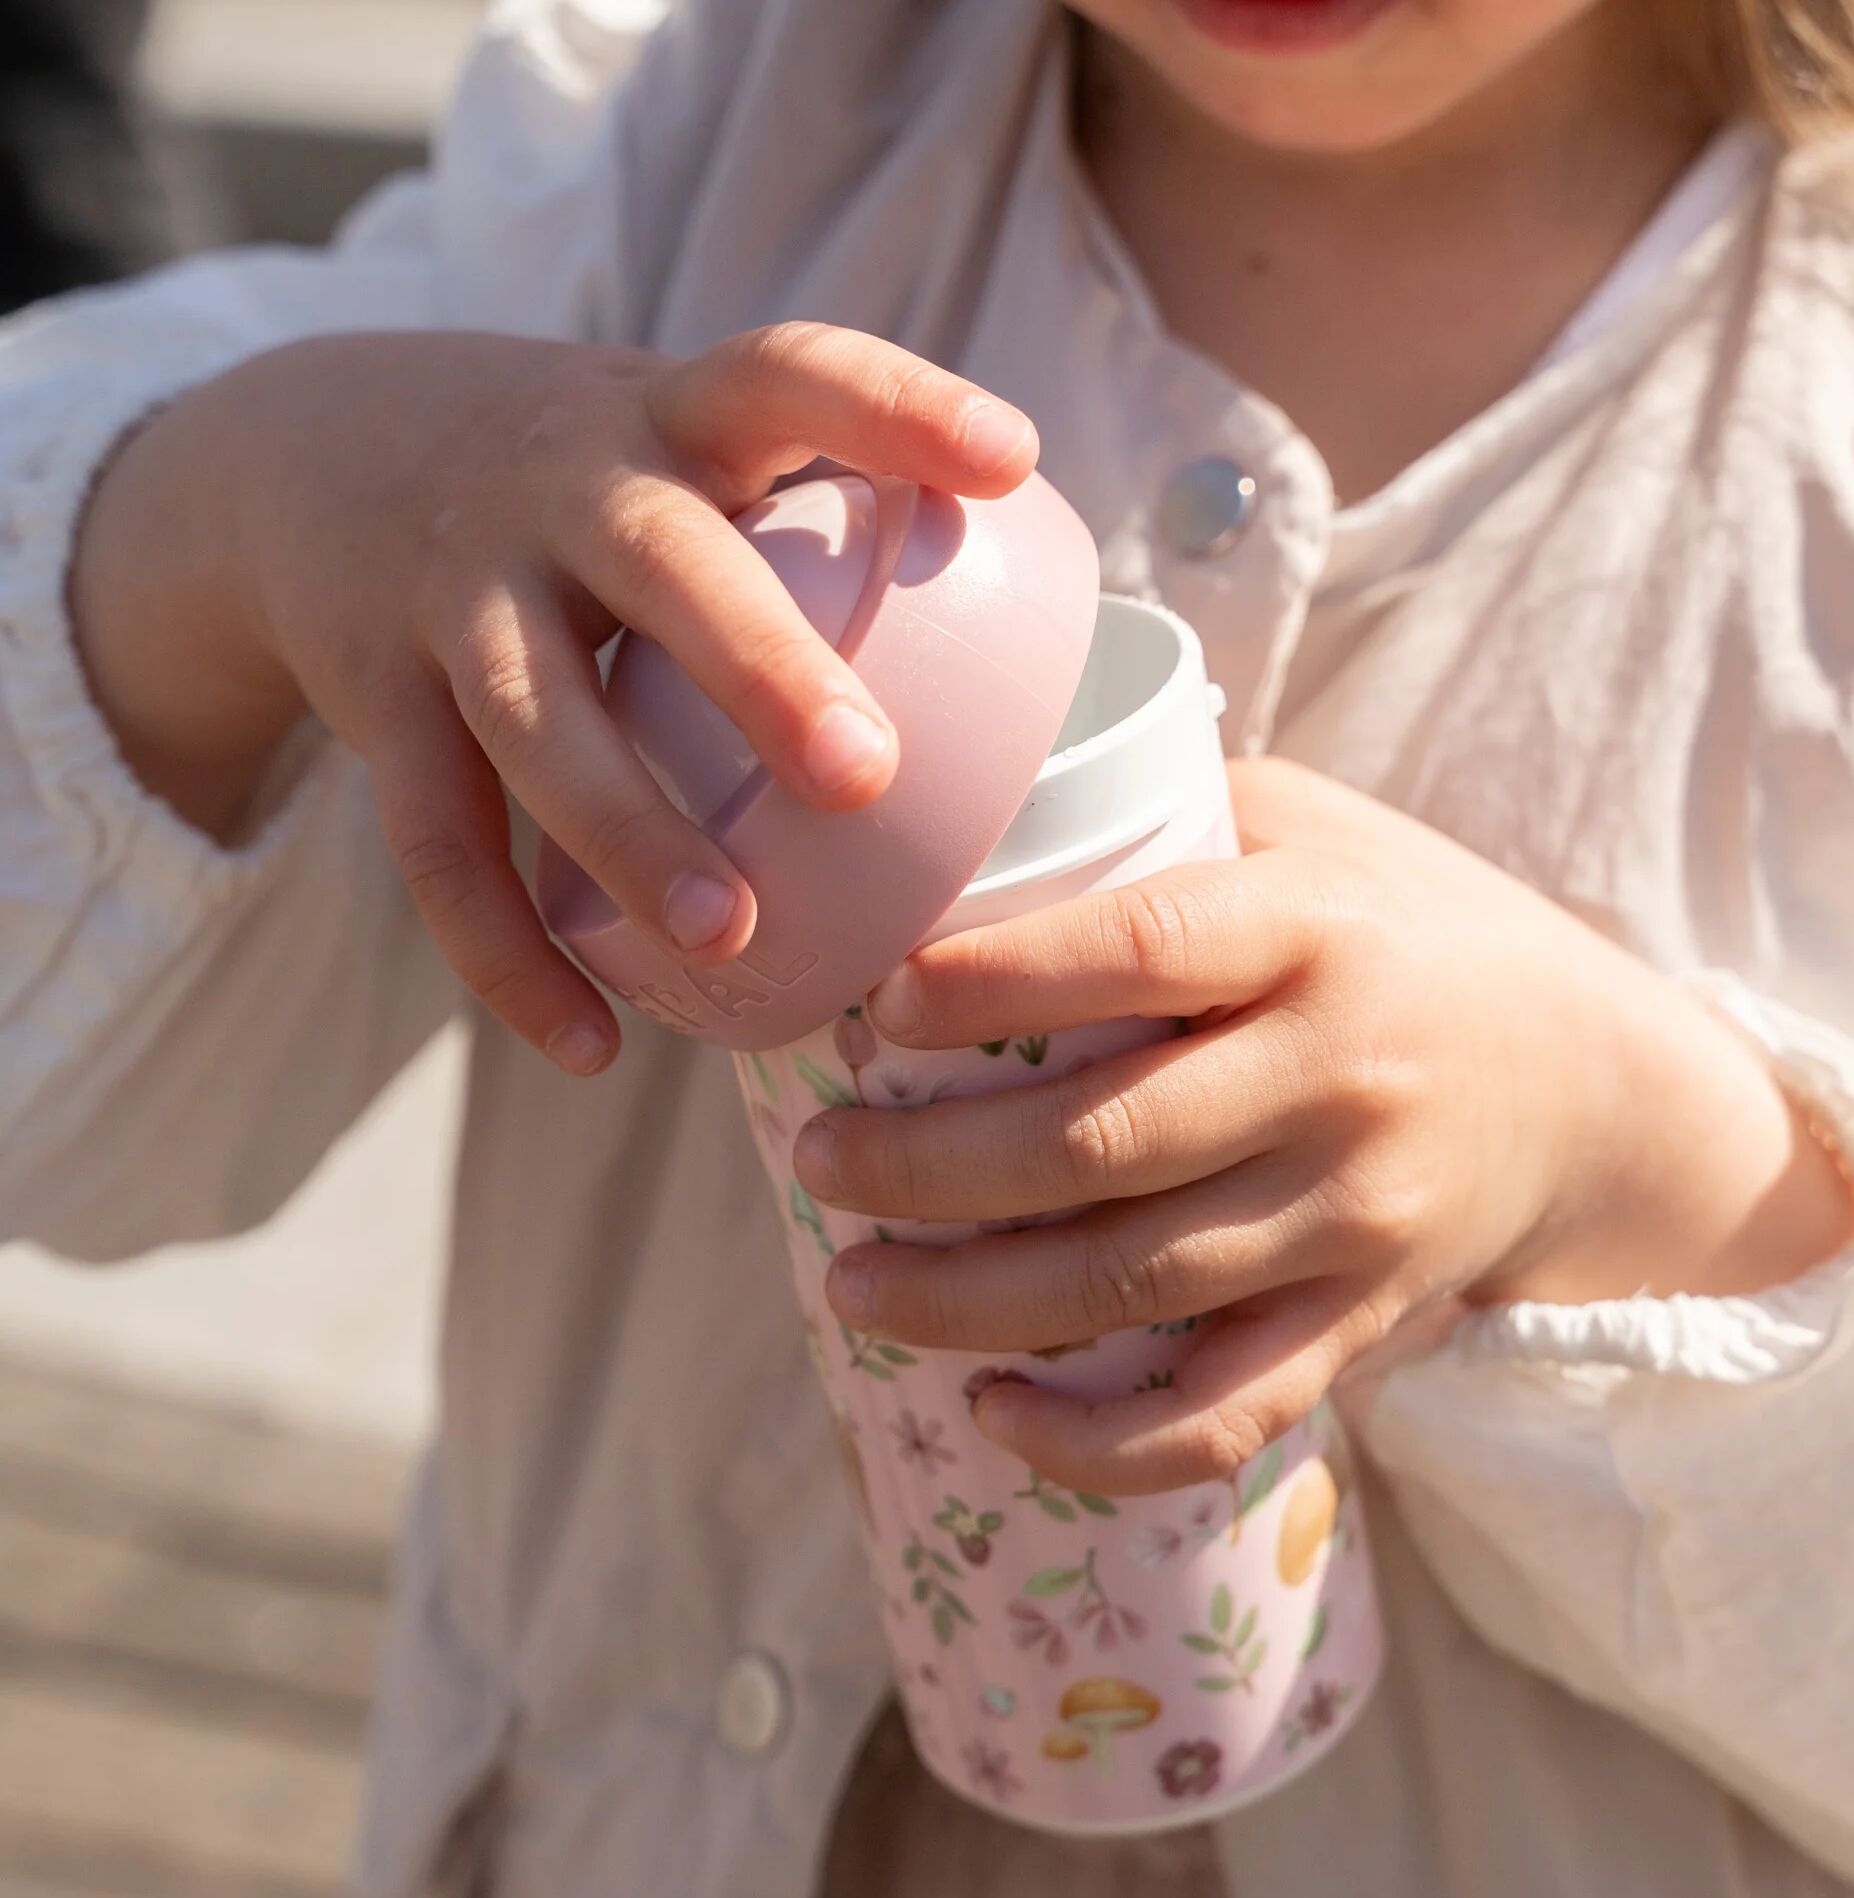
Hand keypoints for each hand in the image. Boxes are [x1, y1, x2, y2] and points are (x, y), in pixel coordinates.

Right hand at [69, 324, 1037, 1072]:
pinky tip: (594, 1045)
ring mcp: (456, 594)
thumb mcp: (675, 443)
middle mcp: (557, 488)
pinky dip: (510, 955)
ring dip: (630, 833)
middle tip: (864, 776)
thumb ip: (808, 514)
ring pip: (537, 720)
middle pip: (662, 565)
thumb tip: (1022, 671)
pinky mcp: (378, 700)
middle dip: (762, 669)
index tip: (1014, 463)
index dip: (897, 408)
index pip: (786, 373)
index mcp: (667, 418)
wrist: (310, 454)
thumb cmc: (577, 483)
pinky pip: (439, 845)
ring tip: (728, 938)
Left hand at [794, 757, 1853, 1493]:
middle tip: (820, 1160)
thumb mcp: (1327, 833)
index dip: (1001, 981)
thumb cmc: (1422, 935)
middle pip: (1105, 1144)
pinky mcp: (1365, 1323)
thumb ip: (1180, 813)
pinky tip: (996, 1415)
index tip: (882, 1001)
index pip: (1145, 953)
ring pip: (1136, 1284)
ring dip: (970, 1300)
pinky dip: (1103, 1444)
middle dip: (930, 1168)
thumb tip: (987, 811)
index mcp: (1318, 934)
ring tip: (853, 1283)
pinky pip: (1226, 1414)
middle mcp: (1339, 1081)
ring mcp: (1356, 1219)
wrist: (1602, 1089)